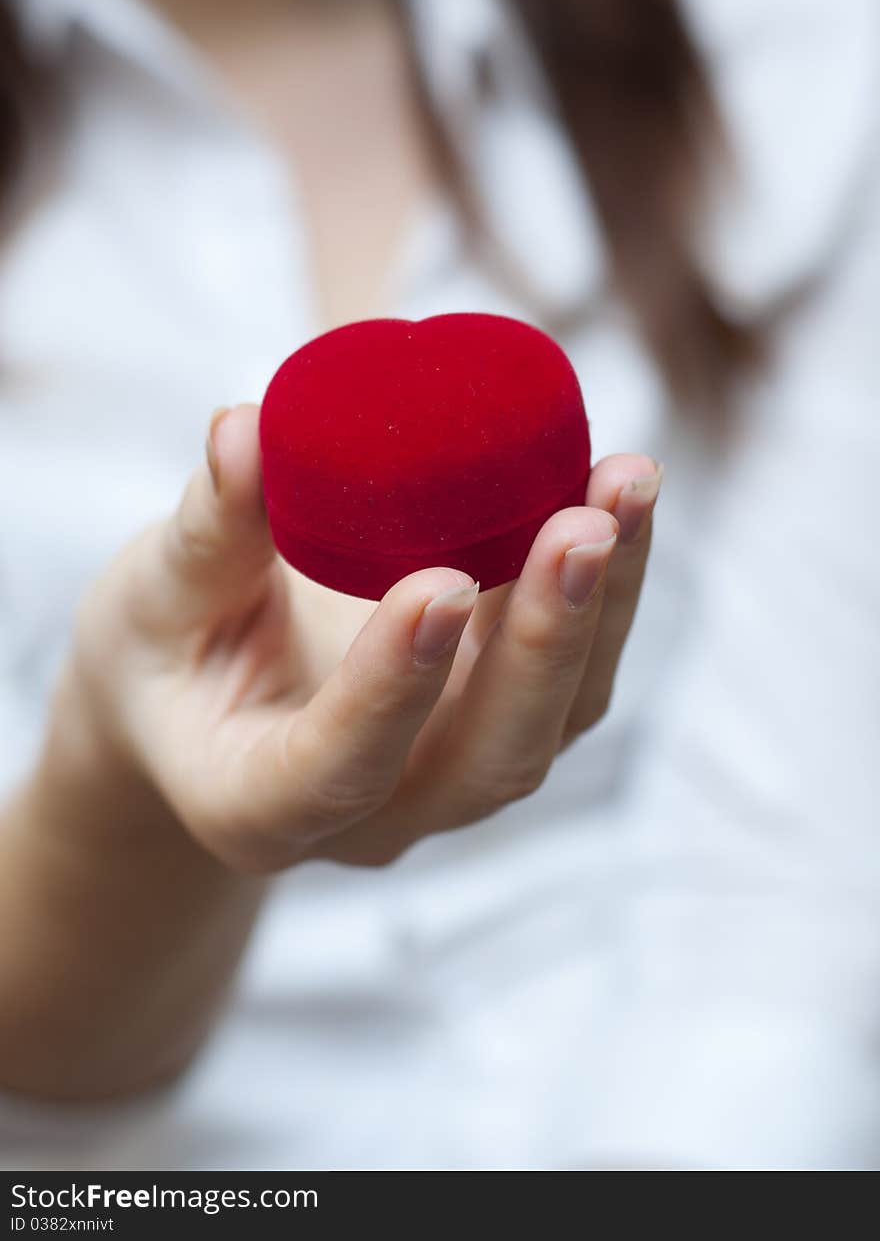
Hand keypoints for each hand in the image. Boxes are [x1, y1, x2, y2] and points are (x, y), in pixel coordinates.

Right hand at [69, 404, 661, 871]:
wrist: (213, 707)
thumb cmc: (167, 660)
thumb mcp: (154, 601)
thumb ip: (204, 532)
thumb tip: (241, 426)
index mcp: (261, 805)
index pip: (335, 772)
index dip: (392, 689)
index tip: (441, 581)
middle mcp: (380, 815)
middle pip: (489, 760)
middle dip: (547, 643)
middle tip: (581, 521)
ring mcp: (453, 776)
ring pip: (556, 720)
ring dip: (605, 602)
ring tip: (627, 481)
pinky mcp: (500, 722)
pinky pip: (573, 672)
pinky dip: (609, 586)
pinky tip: (620, 494)